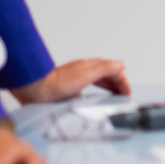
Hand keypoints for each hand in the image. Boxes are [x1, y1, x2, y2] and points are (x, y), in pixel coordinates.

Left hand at [9, 58, 129, 104]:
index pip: (113, 70)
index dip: (122, 81)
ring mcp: (78, 80)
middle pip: (107, 75)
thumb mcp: (87, 74)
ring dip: (108, 87)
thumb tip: (121, 64)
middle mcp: (85, 71)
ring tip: (114, 97)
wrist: (38, 89)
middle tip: (124, 96)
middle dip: (117, 84)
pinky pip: (89, 90)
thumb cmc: (60, 82)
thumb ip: (105, 68)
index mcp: (92, 66)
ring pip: (98, 81)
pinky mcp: (70, 89)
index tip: (127, 93)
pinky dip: (97, 93)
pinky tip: (94, 100)